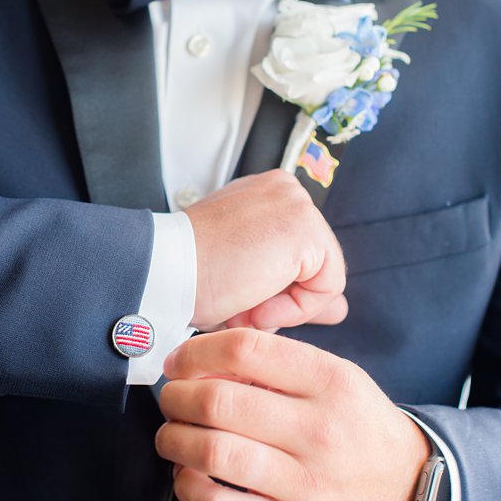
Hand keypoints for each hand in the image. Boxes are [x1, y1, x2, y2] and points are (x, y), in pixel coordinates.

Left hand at [155, 328, 430, 500]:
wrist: (410, 494)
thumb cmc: (361, 431)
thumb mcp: (339, 381)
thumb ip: (279, 367)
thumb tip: (204, 364)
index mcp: (333, 382)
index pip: (245, 349)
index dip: (196, 352)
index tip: (181, 363)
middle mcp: (321, 431)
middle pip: (219, 401)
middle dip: (177, 397)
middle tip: (173, 400)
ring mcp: (307, 485)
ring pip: (212, 452)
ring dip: (174, 440)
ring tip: (174, 436)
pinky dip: (188, 488)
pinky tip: (189, 475)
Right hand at [183, 169, 346, 330]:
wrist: (160, 273)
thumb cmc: (189, 278)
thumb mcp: (248, 278)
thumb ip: (294, 287)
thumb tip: (339, 308)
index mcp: (269, 196)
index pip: (304, 255)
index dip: (280, 292)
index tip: (239, 296)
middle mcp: (287, 191)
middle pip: (318, 266)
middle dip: (282, 300)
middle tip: (236, 303)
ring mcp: (298, 205)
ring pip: (324, 280)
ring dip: (282, 308)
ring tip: (240, 303)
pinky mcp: (304, 228)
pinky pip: (326, 288)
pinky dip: (293, 310)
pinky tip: (252, 302)